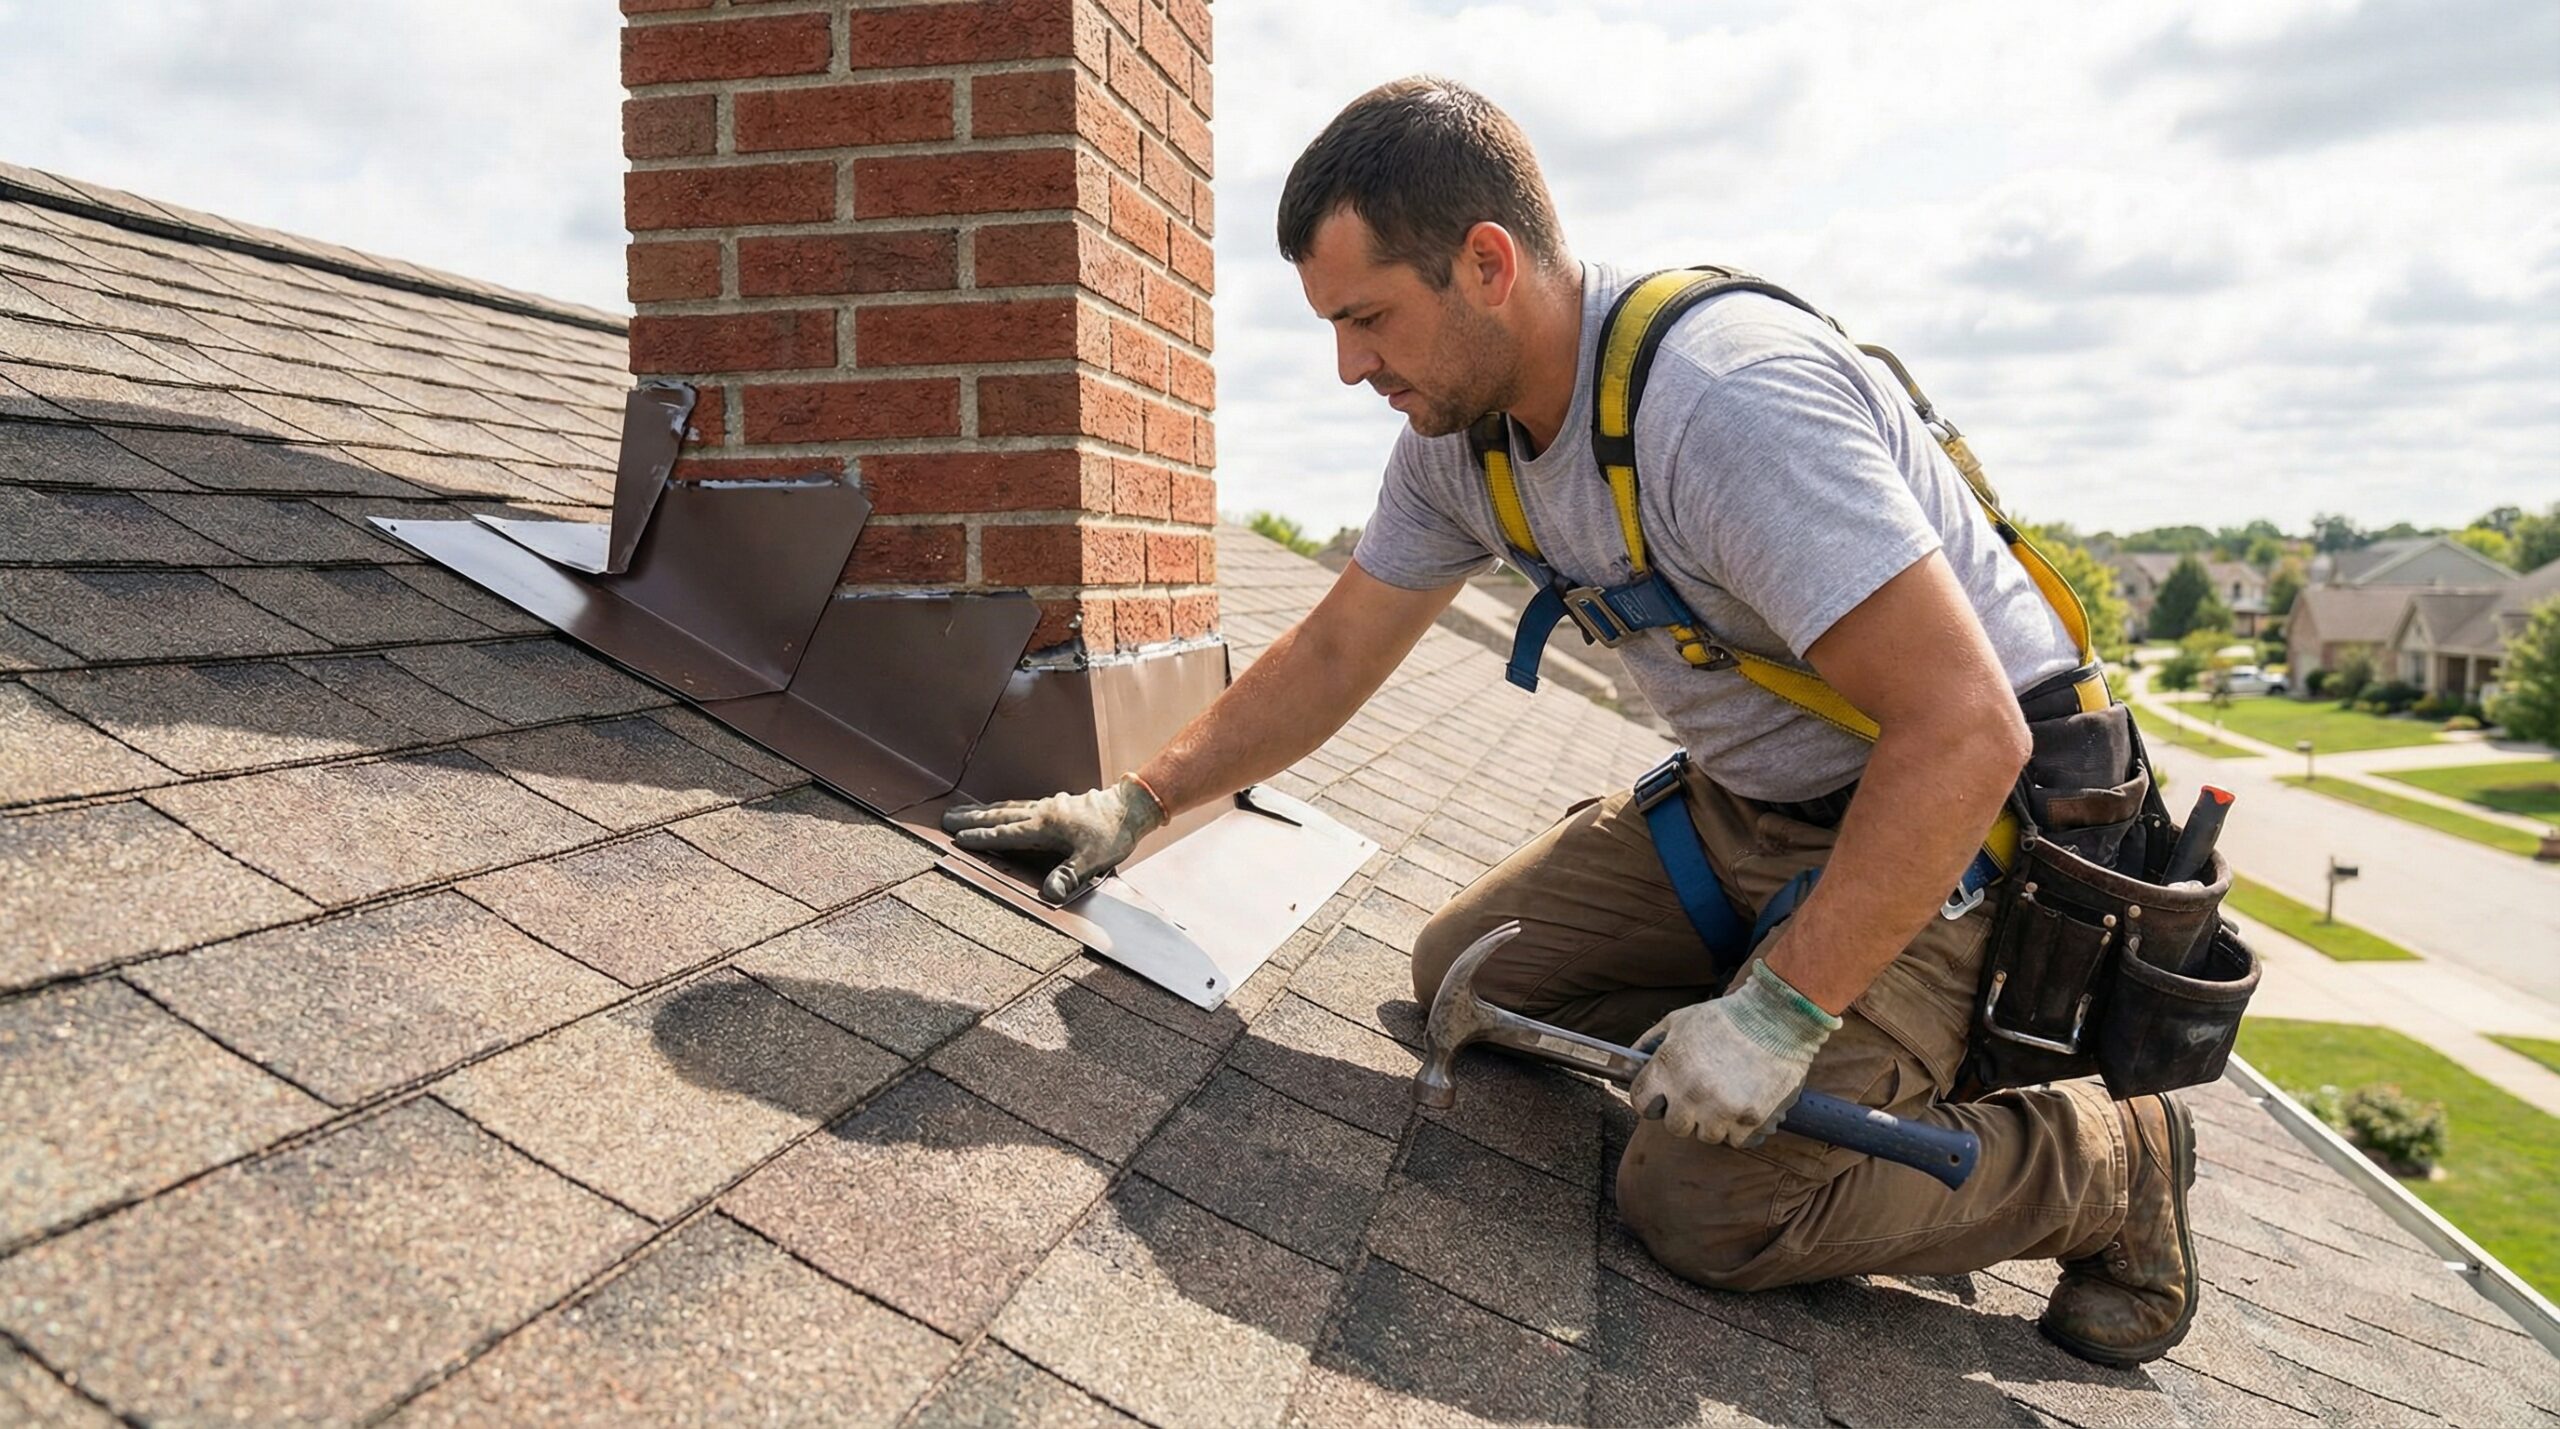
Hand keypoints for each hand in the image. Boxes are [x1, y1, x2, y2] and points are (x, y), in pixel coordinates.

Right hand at [942, 775, 1167, 902]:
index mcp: (1045, 826)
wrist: (1132, 806)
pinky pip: (1019, 805)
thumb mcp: (1093, 860)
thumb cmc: (1113, 835)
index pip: (1006, 834)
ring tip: (962, 812)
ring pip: (1007, 807)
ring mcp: (1048, 806)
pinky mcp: (1055, 805)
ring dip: (982, 810)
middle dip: (971, 819)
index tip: (957, 839)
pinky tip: (998, 810)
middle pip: (999, 815)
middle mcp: (1042, 812)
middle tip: (945, 818)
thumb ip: (1069, 875)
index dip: (982, 838)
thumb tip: (1048, 894)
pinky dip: (1001, 807)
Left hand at [1629, 962, 1841, 1146]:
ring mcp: (1721, 1110)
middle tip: (1699, 1096)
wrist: (1776, 1018)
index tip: (1660, 1099)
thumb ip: (1649, 1044)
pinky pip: (1737, 1140)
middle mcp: (1691, 1094)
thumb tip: (1629, 1063)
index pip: (1641, 1104)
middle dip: (1683, 1114)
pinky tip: (1746, 1105)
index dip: (1650, 1101)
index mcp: (1668, 1068)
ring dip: (1714, 1122)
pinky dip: (1741, 1128)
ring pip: (1707, 1136)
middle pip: (1674, 1127)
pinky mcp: (1750, 1121)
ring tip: (1727, 1096)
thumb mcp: (1678, 1021)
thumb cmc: (1725, 1017)